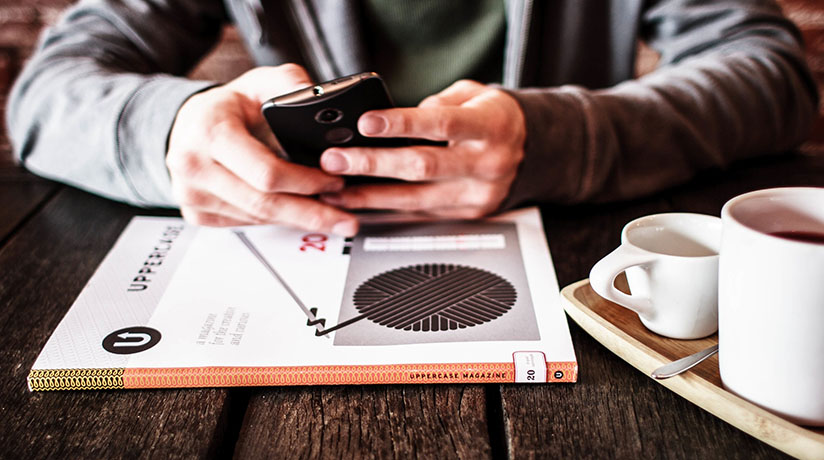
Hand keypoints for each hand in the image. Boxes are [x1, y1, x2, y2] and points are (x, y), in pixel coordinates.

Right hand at [167, 64, 358, 235]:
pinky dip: (275, 220)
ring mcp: (191, 194)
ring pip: (257, 218)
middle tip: (345, 220)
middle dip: (310, 213)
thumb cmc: (227, 106)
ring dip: (296, 219)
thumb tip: (317, 96)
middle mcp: (193, 166)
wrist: (189, 124)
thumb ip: (290, 83)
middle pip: (264, 204)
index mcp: (209, 132)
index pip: (266, 172)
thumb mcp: (259, 82)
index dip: (305, 182)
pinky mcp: (195, 213)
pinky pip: (245, 223)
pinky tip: (296, 215)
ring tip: (330, 216)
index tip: (334, 182)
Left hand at [318, 80, 525, 218]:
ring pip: (416, 200)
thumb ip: (439, 102)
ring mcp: (478, 194)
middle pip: (423, 167)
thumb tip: (396, 118)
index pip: (441, 124)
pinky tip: (362, 204)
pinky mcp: (468, 214)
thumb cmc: (495, 118)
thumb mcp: (475, 95)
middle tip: (336, 160)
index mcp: (490, 126)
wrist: (534, 151)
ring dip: (370, 196)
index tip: (366, 123)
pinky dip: (389, 209)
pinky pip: (422, 213)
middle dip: (373, 164)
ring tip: (336, 189)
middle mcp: (486, 163)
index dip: (402, 124)